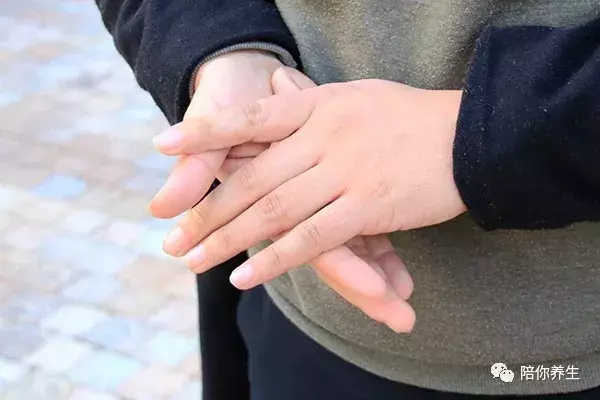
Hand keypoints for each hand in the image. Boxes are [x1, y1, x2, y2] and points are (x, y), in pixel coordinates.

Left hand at [155, 75, 465, 292]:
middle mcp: (325, 136)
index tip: (163, 144)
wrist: (470, 132)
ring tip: (194, 262)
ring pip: (274, 210)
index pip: (251, 118)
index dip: (205, 131)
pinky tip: (246, 277)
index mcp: (318, 106)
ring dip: (229, 240)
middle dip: (208, 211)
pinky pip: (312, 238)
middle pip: (252, 177)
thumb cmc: (408, 116)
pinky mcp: (369, 207)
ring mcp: (346, 171)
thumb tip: (274, 82)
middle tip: (172, 238)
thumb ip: (309, 99)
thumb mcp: (354, 96)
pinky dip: (276, 259)